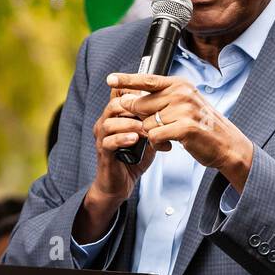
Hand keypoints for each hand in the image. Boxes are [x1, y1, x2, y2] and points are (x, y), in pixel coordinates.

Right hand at [73, 85, 157, 242]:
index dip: (134, 91)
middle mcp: (106, 123)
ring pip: (110, 122)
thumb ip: (154, 122)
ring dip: (129, 124)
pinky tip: (134, 140)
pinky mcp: (102, 152)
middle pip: (114, 104)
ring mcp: (102, 137)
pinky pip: (108, 142)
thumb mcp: (147, 136)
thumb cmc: (133, 158)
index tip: (153, 92)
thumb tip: (172, 109)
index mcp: (116, 116)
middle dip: (134, 107)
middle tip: (151, 111)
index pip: (121, 95)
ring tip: (144, 128)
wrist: (120, 183)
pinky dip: (122, 139)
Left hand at [109, 72, 254, 190]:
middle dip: (141, 119)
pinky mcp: (184, 127)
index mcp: (180, 84)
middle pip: (141, 105)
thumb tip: (131, 99)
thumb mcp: (184, 105)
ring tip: (168, 137)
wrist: (226, 144)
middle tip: (157, 127)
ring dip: (152, 134)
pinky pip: (154, 136)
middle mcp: (181, 93)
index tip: (110, 79)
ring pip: (146, 123)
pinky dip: (157, 144)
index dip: (127, 80)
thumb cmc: (202, 125)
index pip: (148, 80)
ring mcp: (184, 109)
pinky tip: (169, 144)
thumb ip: (161, 99)